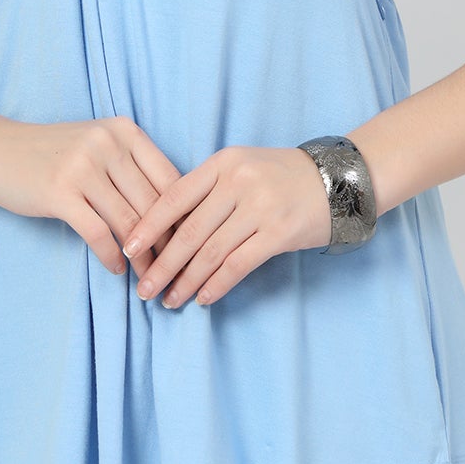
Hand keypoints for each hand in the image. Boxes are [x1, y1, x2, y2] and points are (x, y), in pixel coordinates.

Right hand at [0, 112, 186, 285]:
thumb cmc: (53, 153)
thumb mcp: (98, 145)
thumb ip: (132, 168)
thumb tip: (174, 212)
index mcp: (124, 131)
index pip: (170, 178)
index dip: (184, 215)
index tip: (191, 243)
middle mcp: (108, 144)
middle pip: (153, 203)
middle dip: (167, 242)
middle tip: (176, 270)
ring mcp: (83, 167)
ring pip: (129, 222)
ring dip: (143, 257)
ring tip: (149, 278)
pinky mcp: (60, 193)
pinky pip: (98, 233)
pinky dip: (112, 257)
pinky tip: (117, 270)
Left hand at [120, 144, 332, 307]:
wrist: (337, 179)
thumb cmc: (281, 176)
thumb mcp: (242, 167)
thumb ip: (208, 191)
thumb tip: (167, 231)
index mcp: (223, 163)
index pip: (175, 196)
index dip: (148, 226)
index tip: (127, 249)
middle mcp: (238, 182)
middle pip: (188, 231)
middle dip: (161, 264)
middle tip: (143, 288)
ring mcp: (259, 208)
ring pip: (210, 252)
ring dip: (185, 281)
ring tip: (169, 300)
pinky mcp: (278, 233)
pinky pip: (238, 264)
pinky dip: (216, 284)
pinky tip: (202, 298)